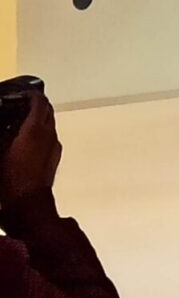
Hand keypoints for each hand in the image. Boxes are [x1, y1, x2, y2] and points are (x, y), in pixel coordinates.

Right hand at [0, 93, 60, 209]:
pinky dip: (40, 132)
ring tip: (20, 122)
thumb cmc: (9, 179)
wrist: (27, 204)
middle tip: (21, 104)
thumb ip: (4, 134)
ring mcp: (54, 146)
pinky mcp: (54, 157)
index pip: (39, 102)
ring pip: (50, 124)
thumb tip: (5, 127)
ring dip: (39, 119)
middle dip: (36, 105)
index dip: (31, 95)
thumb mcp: (0, 152)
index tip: (22, 93)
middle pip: (48, 111)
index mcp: (34, 130)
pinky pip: (49, 137)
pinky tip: (26, 140)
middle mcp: (48, 134)